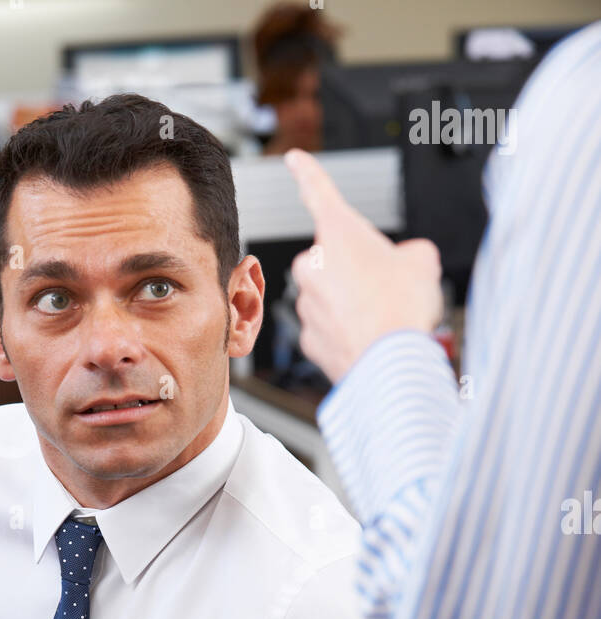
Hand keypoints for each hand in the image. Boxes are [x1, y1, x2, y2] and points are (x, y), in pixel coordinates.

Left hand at [284, 148, 443, 382]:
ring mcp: (307, 303)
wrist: (390, 364)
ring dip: (353, 303)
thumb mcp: (422, 262)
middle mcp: (313, 264)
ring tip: (381, 318)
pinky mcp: (308, 338)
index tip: (293, 158)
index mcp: (338, 232)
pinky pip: (329, 328)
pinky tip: (368, 340)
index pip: (318, 192)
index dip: (307, 172)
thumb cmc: (403, 309)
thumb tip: (404, 264)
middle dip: (357, 270)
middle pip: (336, 259)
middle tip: (386, 289)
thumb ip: (408, 252)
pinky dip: (346, 332)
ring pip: (331, 296)